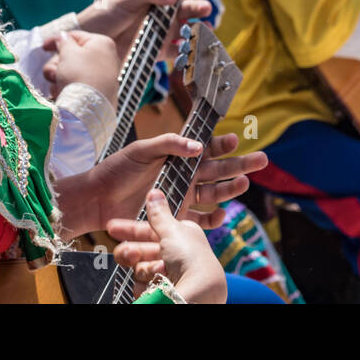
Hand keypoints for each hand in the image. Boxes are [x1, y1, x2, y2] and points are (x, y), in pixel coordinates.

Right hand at [41, 30, 120, 102]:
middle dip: (57, 65)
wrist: (89, 109)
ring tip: (59, 87)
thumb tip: (63, 37)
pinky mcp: (96, 92)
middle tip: (54, 74)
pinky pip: (76, 85)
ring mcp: (101, 76)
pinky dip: (67, 88)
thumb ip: (63, 41)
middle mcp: (104, 58)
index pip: (75, 36)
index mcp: (101, 43)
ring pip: (70, 71)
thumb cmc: (80, 75)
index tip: (43, 48)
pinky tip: (63, 95)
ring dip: (59, 78)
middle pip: (71, 55)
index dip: (56, 40)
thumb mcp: (68, 52)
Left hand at [60, 132, 267, 237]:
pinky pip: (200, 220)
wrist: (98, 200)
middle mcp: (183, 177)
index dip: (222, 144)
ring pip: (214, 193)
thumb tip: (198, 145)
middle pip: (218, 170)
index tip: (235, 139)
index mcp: (176, 157)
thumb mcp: (142, 150)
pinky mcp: (175, 218)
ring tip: (246, 184)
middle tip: (261, 159)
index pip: (206, 149)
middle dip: (240, 165)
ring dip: (230, 189)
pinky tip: (222, 214)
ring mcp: (181, 198)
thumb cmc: (117, 170)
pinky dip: (213, 218)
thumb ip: (169, 144)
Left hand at [77, 0, 211, 59]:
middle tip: (205, 8)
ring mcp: (159, 34)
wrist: (88, 43)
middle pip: (185, 9)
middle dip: (197, 7)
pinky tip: (189, 47)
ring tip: (203, 28)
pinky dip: (185, 50)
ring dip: (196, 28)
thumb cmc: (103, 15)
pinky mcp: (156, 52)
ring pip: (185, 30)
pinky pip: (176, 52)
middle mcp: (160, 15)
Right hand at [107, 190, 226, 303]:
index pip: (149, 231)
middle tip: (130, 254)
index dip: (130, 229)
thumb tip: (154, 193)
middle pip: (140, 250)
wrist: (198, 293)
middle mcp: (173, 257)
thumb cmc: (191, 259)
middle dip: (132, 252)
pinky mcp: (159, 292)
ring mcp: (166, 276)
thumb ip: (159, 214)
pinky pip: (140, 285)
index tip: (111, 227)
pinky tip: (160, 285)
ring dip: (145, 269)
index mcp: (180, 238)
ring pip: (138, 268)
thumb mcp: (173, 230)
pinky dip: (148, 285)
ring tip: (158, 271)